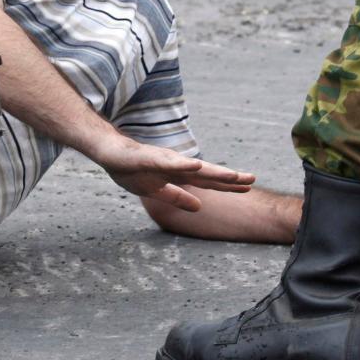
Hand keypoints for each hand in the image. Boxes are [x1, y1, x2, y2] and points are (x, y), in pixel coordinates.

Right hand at [93, 136, 254, 211]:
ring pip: (192, 167)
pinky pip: (167, 162)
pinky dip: (182, 164)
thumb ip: (177, 196)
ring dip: (212, 171)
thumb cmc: (131, 169)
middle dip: (228, 177)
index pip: (207, 180)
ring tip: (232, 175)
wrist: (107, 152)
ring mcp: (163, 160)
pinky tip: (196, 165)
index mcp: (177, 173)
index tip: (249, 186)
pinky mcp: (148, 157)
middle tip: (252, 179)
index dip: (227, 184)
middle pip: (206, 173)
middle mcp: (175, 165)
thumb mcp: (156, 190)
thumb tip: (199, 207)